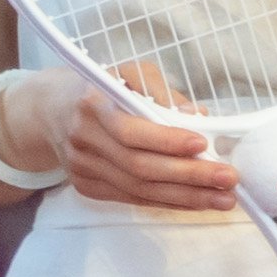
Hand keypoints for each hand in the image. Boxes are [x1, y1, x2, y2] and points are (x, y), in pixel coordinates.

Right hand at [0, 66, 231, 212]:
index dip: (167, 141)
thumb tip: (200, 117)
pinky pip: (132, 198)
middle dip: (189, 175)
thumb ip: (162, 93)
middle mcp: (82, 140)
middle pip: (138, 167)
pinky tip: (196, 201)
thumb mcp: (127, 74)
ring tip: (223, 199)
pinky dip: (167, 201)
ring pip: (139, 189)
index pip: (130, 131)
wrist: (48, 111)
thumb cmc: (98, 87)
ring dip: (186, 196)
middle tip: (228, 179)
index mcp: (91, 105)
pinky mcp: (87, 187)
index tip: (204, 144)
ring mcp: (82, 169)